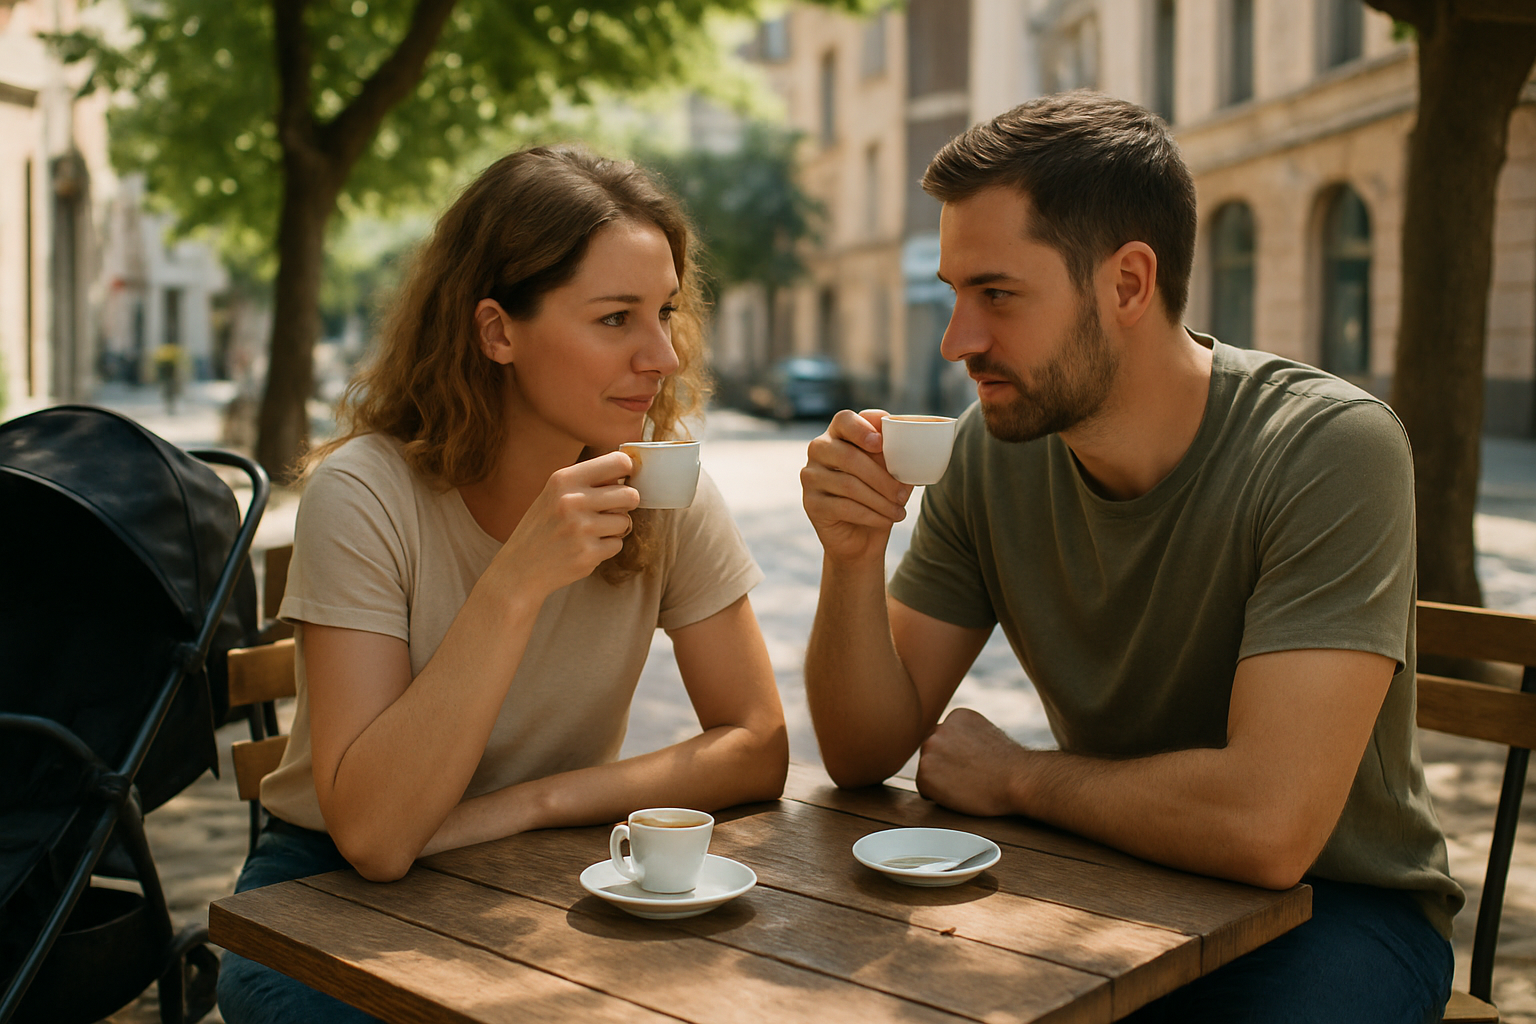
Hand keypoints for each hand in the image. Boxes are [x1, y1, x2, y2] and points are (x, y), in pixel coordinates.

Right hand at [493, 451, 638, 598]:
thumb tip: (630, 469)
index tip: (623, 480)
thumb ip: (588, 481)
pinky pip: (617, 545)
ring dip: (615, 528)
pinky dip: (606, 548)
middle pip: (630, 494)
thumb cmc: (543, 527)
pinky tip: (585, 547)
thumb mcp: (555, 493)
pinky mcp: (588, 554)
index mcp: (564, 479)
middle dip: (626, 504)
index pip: (619, 462)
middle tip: (612, 509)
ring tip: (591, 531)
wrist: (519, 568)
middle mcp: (573, 500)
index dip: (628, 471)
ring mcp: (581, 528)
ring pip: (625, 522)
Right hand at [801, 408, 913, 565]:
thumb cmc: (877, 495)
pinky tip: (885, 520)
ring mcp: (811, 476)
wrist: (861, 536)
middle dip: (882, 478)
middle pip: (849, 456)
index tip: (880, 444)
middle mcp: (819, 449)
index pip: (844, 420)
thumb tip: (911, 453)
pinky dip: (870, 515)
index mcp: (839, 433)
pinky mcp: (811, 502)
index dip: (861, 429)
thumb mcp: (890, 472)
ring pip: (849, 484)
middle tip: (903, 495)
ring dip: (880, 501)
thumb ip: (895, 456)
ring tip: (898, 512)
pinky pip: (844, 507)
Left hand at [916, 708, 1024, 816]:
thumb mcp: (988, 735)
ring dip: (941, 780)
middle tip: (971, 777)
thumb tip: (954, 747)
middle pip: (933, 752)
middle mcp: (939, 728)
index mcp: (956, 716)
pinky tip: (959, 793)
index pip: (945, 739)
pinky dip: (938, 796)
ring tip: (967, 784)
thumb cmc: (1009, 765)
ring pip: (928, 770)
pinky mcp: (925, 773)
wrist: (1017, 779)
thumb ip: (966, 736)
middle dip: (946, 765)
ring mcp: (930, 749)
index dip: (959, 756)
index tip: (976, 764)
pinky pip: (925, 789)